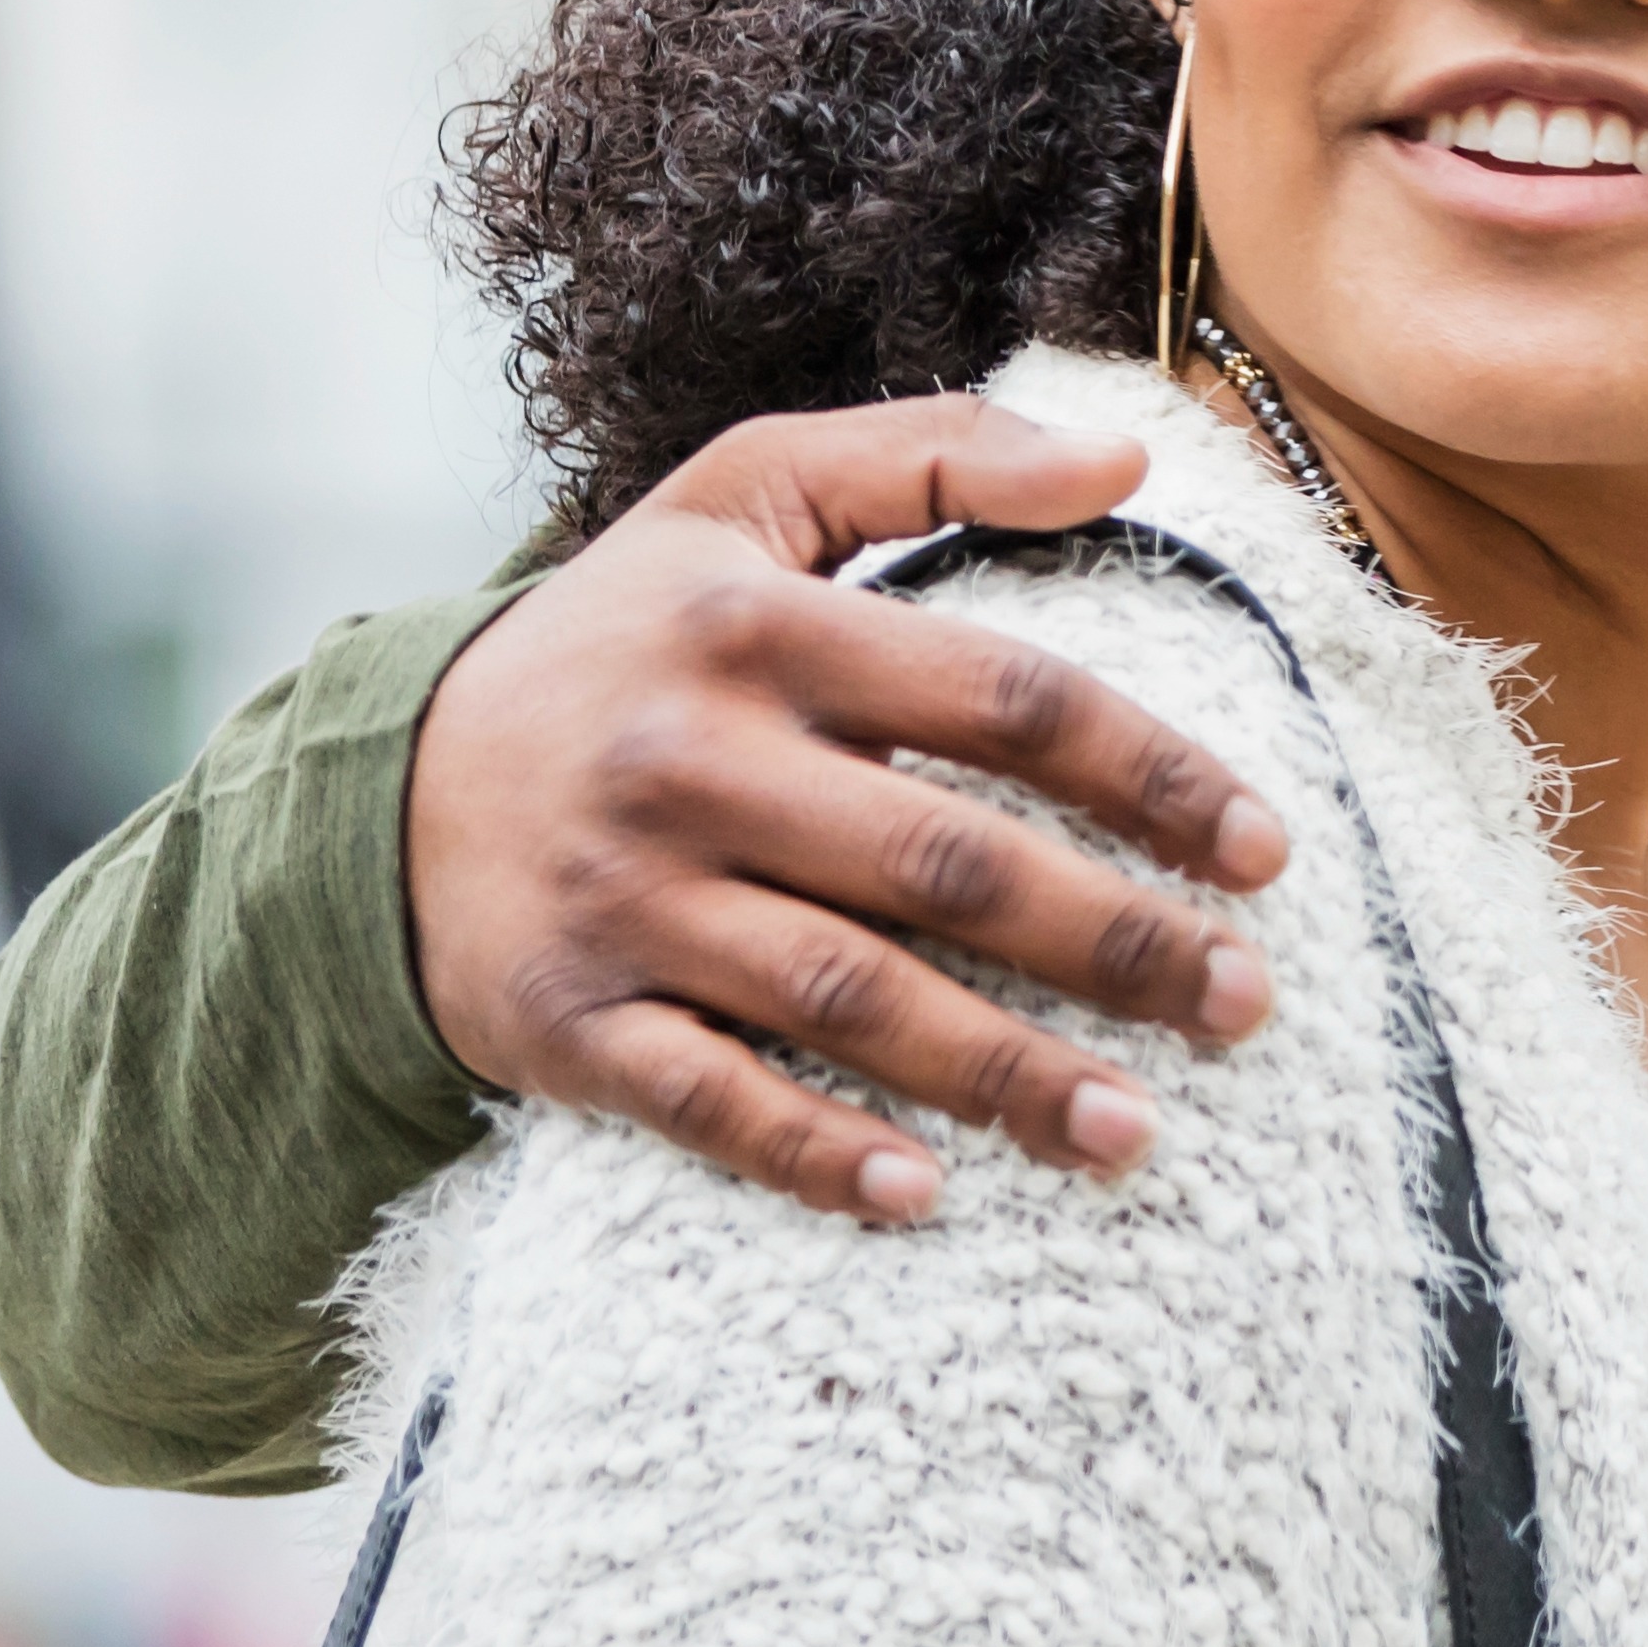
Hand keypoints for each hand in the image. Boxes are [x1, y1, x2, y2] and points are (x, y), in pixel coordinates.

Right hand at [409, 394, 1301, 1222]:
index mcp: (759, 627)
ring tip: (1138, 1131)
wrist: (381, 782)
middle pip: (946, 863)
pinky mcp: (567, 1019)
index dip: (1151, 773)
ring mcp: (627, 899)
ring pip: (845, 998)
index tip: (1266, 849)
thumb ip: (936, 453)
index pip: (1003, 696)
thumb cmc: (624, 635)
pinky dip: (812, 1151)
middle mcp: (692, 760)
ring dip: (1003, 1074)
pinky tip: (925, 1193)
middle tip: (1247, 1005)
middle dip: (1114, 943)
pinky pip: (704, 1100)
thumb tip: (1127, 458)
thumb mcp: (750, 497)